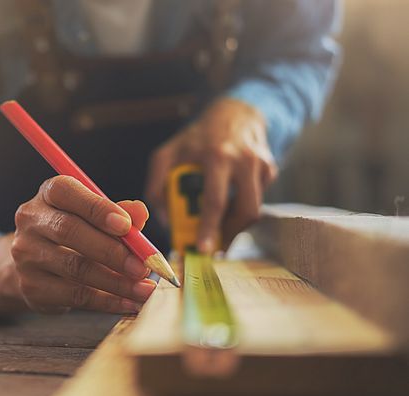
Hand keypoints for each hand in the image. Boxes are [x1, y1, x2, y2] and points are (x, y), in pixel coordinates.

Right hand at [9, 175, 156, 314]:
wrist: (37, 266)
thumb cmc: (75, 233)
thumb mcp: (94, 217)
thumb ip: (119, 213)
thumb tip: (140, 213)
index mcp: (48, 194)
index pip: (65, 192)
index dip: (96, 208)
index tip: (126, 226)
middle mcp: (31, 221)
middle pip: (69, 231)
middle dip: (111, 251)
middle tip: (142, 267)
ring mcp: (26, 255)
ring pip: (74, 268)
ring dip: (115, 282)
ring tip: (143, 289)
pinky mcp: (31, 286)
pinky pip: (74, 296)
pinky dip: (106, 301)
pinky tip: (129, 303)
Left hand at [144, 98, 277, 251]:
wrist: (235, 113)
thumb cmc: (196, 138)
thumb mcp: (167, 154)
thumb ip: (157, 185)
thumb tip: (166, 221)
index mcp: (216, 156)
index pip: (215, 200)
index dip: (209, 228)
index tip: (203, 249)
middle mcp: (243, 160)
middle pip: (245, 211)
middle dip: (229, 235)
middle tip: (214, 249)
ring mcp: (261, 164)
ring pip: (253, 210)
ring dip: (235, 225)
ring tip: (217, 228)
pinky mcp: (271, 168)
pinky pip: (257, 199)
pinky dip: (242, 208)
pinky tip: (230, 201)